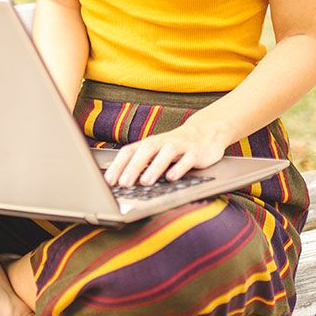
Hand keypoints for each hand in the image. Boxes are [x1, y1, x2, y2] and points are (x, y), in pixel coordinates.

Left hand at [103, 120, 229, 186]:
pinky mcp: (196, 153)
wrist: (205, 132)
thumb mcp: (157, 152)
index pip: (129, 151)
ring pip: (166, 153)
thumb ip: (142, 163)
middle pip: (145, 150)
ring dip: (155, 167)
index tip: (109, 181)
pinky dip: (179, 168)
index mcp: (150, 143)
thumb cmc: (175, 146)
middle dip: (133, 167)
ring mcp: (180, 146)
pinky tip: (171, 178)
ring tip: (145, 182)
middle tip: (123, 184)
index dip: (118, 165)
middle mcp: (163, 143)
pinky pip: (187, 159)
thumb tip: (120, 181)